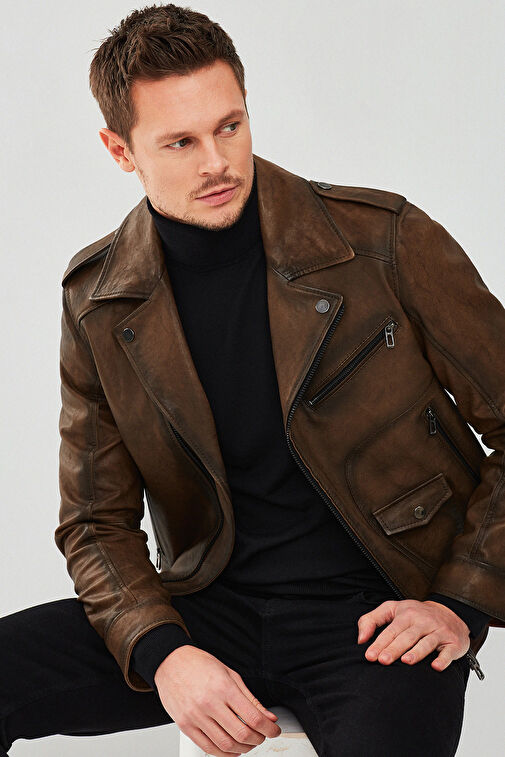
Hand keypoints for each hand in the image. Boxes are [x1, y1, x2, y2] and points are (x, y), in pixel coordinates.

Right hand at [154, 645, 281, 754]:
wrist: (170, 662)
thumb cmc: (199, 665)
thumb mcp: (230, 674)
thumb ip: (250, 698)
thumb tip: (268, 716)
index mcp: (224, 687)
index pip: (253, 717)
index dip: (269, 729)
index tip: (274, 731)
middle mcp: (209, 703)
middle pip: (241, 734)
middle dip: (258, 740)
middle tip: (262, 736)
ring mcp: (196, 716)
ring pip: (225, 745)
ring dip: (243, 749)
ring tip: (248, 743)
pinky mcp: (185, 726)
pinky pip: (207, 748)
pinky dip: (223, 754)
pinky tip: (231, 749)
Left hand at [356, 598, 470, 671]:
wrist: (450, 612)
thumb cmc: (415, 614)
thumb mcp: (392, 609)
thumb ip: (371, 620)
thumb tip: (360, 639)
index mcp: (406, 614)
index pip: (391, 630)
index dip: (380, 643)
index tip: (370, 656)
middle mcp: (423, 622)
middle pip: (407, 637)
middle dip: (394, 648)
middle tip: (383, 660)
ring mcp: (439, 631)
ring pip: (427, 642)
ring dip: (417, 652)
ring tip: (405, 661)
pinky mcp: (453, 642)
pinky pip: (448, 651)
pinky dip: (443, 659)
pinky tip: (436, 667)